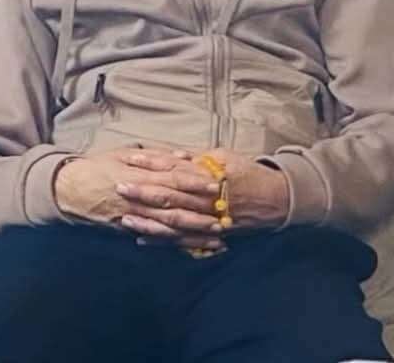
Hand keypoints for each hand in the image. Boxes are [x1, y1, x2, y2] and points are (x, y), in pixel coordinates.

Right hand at [54, 147, 226, 250]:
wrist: (70, 189)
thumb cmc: (99, 166)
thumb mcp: (125, 153)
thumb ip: (155, 156)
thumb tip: (183, 156)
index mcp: (140, 176)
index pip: (173, 179)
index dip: (195, 182)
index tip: (216, 184)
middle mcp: (139, 199)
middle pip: (175, 206)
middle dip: (201, 212)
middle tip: (225, 216)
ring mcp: (135, 217)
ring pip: (169, 227)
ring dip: (194, 232)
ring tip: (217, 236)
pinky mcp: (130, 230)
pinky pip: (156, 239)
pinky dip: (176, 244)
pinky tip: (193, 247)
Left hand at [116, 147, 288, 240]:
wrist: (275, 199)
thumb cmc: (248, 174)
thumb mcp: (225, 157)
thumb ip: (198, 158)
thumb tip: (174, 154)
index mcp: (207, 176)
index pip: (173, 168)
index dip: (151, 164)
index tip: (130, 160)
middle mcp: (204, 198)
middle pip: (169, 195)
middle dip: (142, 192)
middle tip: (118, 187)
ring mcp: (206, 219)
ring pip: (172, 221)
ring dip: (147, 219)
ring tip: (125, 217)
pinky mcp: (209, 235)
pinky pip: (182, 240)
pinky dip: (162, 240)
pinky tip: (143, 238)